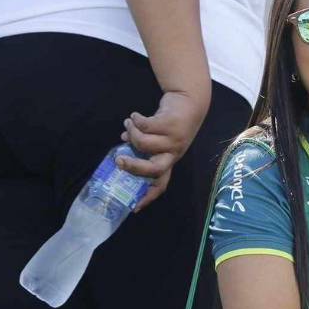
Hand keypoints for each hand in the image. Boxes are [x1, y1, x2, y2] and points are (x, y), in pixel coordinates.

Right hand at [118, 90, 209, 209]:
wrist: (189, 102)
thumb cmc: (170, 123)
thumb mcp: (158, 137)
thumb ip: (141, 143)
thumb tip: (123, 141)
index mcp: (169, 160)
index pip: (161, 184)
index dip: (148, 196)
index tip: (135, 207)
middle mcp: (173, 154)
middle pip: (155, 169)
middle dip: (134, 166)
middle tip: (118, 160)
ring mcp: (174, 140)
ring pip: (144, 144)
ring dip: (131, 133)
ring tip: (129, 124)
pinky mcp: (172, 125)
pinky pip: (146, 125)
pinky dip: (136, 120)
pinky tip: (136, 116)